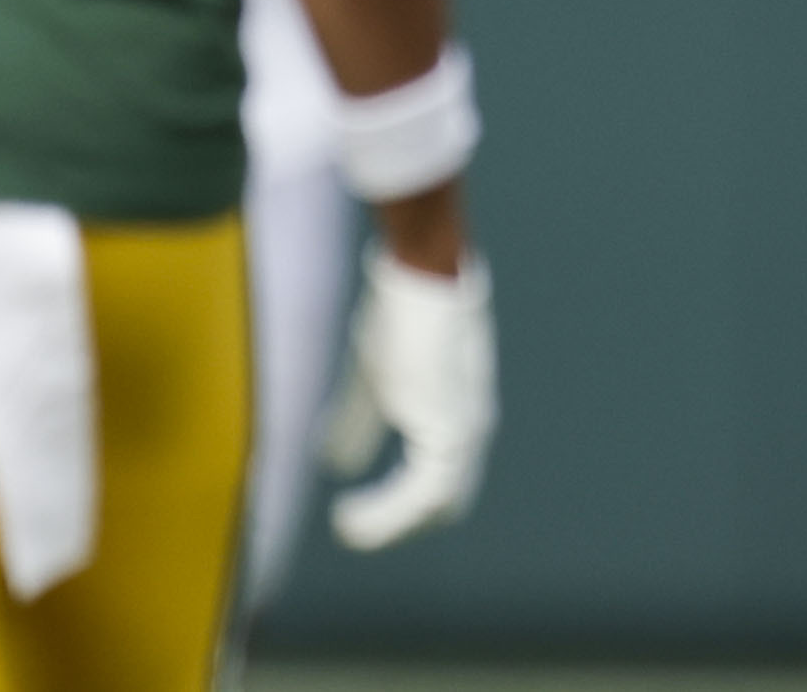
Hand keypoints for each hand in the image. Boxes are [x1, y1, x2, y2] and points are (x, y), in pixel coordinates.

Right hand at [321, 242, 498, 548]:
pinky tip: (350, 516)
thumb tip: (336, 465)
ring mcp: (465, 433)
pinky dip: (388, 514)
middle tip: (349, 528)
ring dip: (388, 526)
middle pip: (444, 504)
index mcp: (455, 418)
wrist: (421, 277)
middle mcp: (469, 430)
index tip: (356, 516)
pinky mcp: (450, 431)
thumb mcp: (373, 382)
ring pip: (435, 506)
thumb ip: (359, 424)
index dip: (401, 508)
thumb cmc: (399, 319)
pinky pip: (424, 495)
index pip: (440, 483)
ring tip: (346, 527)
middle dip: (396, 525)